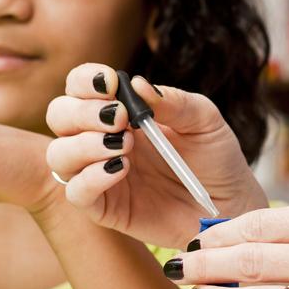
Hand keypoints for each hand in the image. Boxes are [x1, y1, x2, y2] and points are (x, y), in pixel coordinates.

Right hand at [44, 67, 267, 249]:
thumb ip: (173, 102)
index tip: (112, 83)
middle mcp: (102, 139)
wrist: (230, 205)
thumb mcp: (204, 121)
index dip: (86, 80)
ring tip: (125, 145)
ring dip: (84, 144)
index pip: (80, 87)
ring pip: (59, 154)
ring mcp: (99, 174)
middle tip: (119, 118)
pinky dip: (90, 178)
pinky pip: (76, 192)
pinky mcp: (105, 208)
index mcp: (121, 112)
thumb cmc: (216, 158)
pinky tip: (120, 169)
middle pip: (59, 115)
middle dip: (81, 111)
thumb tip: (137, 83)